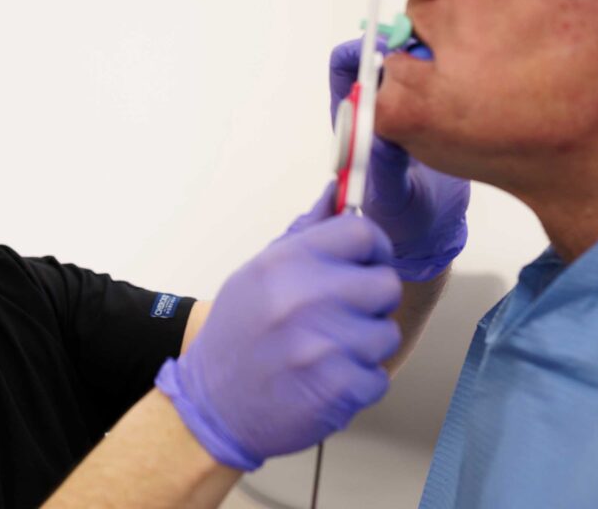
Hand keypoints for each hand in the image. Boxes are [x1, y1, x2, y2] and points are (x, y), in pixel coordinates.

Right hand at [155, 191, 400, 469]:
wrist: (212, 406)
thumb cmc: (238, 335)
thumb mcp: (259, 274)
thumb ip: (304, 234)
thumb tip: (335, 191)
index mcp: (285, 262)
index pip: (362, 232)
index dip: (373, 248)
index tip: (364, 264)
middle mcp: (304, 297)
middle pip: (386, 283)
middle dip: (371, 302)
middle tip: (342, 316)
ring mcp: (322, 345)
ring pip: (386, 334)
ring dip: (364, 346)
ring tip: (326, 352)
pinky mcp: (337, 389)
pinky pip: (378, 377)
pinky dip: (357, 384)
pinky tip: (324, 381)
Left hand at [329, 38, 469, 281]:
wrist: (433, 230)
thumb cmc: (399, 217)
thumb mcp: (389, 195)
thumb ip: (383, 167)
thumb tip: (379, 136)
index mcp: (354, 120)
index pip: (345, 68)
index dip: (360, 52)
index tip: (386, 50)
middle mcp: (379, 106)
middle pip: (382, 55)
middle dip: (401, 44)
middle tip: (428, 48)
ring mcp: (409, 106)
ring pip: (413, 62)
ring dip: (429, 55)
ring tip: (456, 61)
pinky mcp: (438, 110)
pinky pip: (441, 78)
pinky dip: (451, 71)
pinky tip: (472, 78)